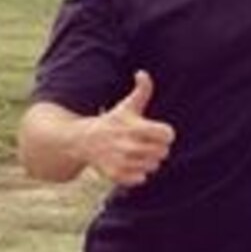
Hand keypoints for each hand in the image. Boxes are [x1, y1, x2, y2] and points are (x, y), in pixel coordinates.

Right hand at [86, 71, 175, 187]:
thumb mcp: (126, 106)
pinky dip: (137, 173)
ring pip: (153, 166)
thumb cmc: (112, 121)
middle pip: (163, 152)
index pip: (167, 135)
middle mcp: (129, 145)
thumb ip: (142, 90)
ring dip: (148, 161)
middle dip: (157, 148)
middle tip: (145, 143)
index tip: (156, 132)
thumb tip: (142, 72)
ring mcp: (122, 162)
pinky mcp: (116, 175)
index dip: (165, 133)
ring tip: (136, 153)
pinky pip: (141, 179)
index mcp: (135, 127)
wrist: (83, 140)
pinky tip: (128, 164)